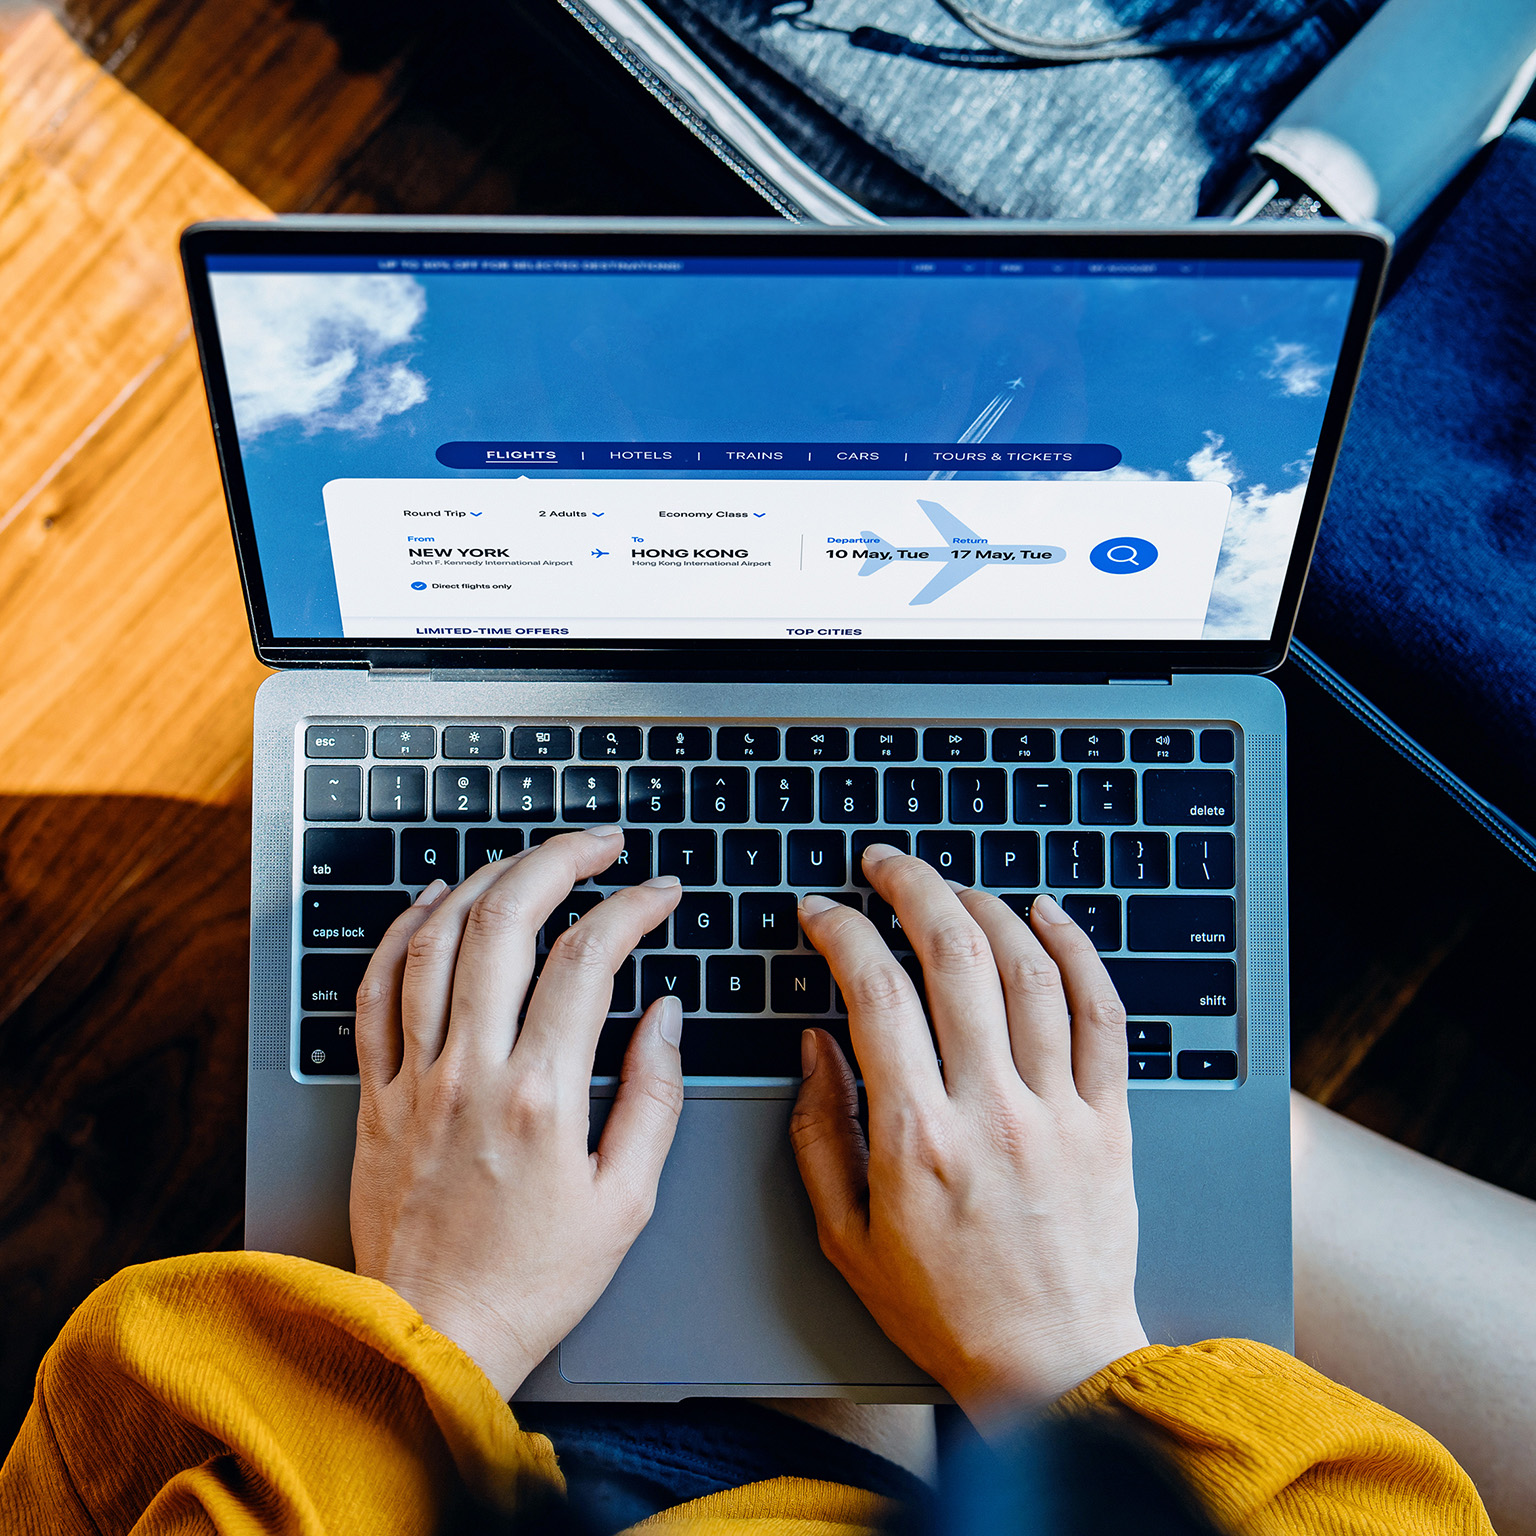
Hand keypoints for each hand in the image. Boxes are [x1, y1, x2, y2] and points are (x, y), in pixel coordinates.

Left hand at [348, 827, 684, 1398]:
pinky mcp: (375, 1093)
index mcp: (541, 1096)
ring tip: (529, 861)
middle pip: (506, 921)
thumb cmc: (534, 1279)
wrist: (433, 1338)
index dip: (632, 906)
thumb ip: (654, 1095)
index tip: (659, 892)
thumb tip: (664, 1013)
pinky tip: (433, 901)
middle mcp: (470, 1072)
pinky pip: (375, 990)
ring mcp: (413, 1077)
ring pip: (436, 939)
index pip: (587, 958)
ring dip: (486, 880)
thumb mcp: (628, 1199)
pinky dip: (403, 932)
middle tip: (600, 843)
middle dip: (559, 859)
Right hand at [791, 847, 1146, 1424]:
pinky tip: (1047, 913)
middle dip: (909, 888)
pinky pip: (1103, 1014)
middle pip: (953, 956)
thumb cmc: (945, 1309)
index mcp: (917, 1138)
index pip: (874, 993)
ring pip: (1028, 970)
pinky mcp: (1108, 1120)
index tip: (819, 913)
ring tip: (950, 887)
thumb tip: (815, 1044)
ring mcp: (1058, 1110)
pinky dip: (1077, 950)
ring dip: (983, 907)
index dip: (840, 933)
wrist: (1052, 1368)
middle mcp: (991, 1110)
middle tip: (883, 864)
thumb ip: (818, 1133)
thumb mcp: (846, 1235)